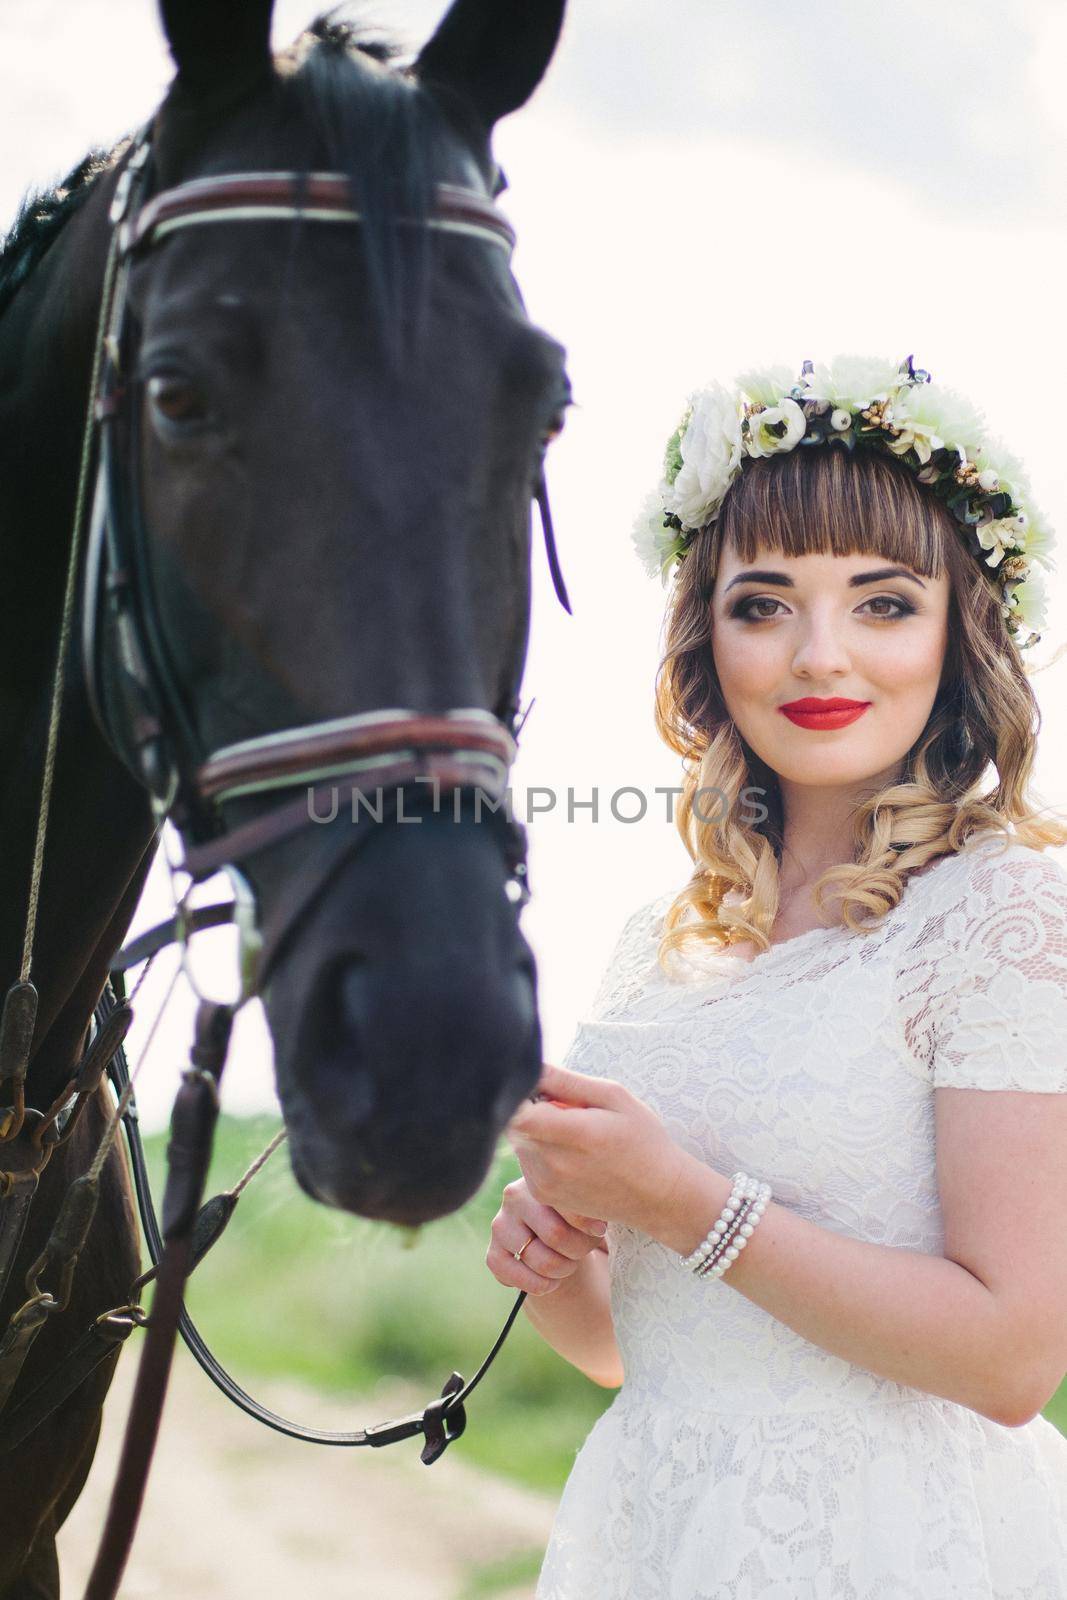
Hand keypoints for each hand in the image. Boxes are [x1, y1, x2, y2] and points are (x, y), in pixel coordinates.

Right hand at [486, 1174, 607, 1296]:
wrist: (551, 1234)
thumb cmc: (575, 1217)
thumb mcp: (585, 1205)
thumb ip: (592, 1209)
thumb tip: (597, 1226)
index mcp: (541, 1179)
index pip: (570, 1206)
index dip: (591, 1226)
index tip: (599, 1231)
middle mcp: (514, 1197)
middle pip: (557, 1236)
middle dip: (577, 1252)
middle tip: (581, 1252)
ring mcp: (500, 1225)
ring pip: (541, 1262)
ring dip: (562, 1272)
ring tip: (568, 1265)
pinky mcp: (493, 1252)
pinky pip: (514, 1277)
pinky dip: (538, 1286)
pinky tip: (549, 1282)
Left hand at [505, 1062, 690, 1237]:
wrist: (657, 1195)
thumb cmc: (641, 1139)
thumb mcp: (615, 1098)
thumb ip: (568, 1082)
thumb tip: (533, 1065)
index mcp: (575, 1133)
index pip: (517, 1111)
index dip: (520, 1094)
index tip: (539, 1087)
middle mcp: (554, 1163)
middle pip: (513, 1124)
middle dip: (529, 1109)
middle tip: (563, 1108)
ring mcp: (546, 1184)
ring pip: (517, 1142)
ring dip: (534, 1131)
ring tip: (570, 1132)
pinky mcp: (543, 1196)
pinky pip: (525, 1162)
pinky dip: (538, 1151)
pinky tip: (568, 1153)